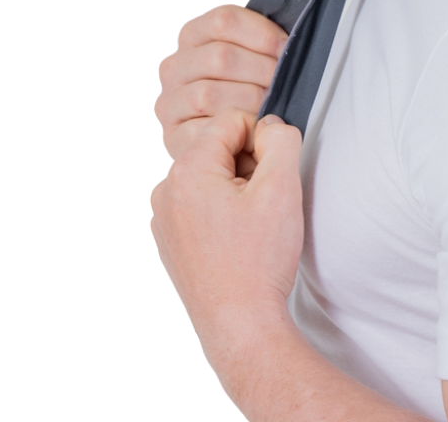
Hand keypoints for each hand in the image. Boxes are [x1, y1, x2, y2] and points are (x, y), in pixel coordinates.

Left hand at [150, 109, 304, 364]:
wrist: (241, 325)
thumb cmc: (260, 260)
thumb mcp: (282, 186)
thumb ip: (281, 139)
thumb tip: (270, 125)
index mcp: (187, 171)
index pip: (232, 122)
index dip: (262, 140)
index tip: (273, 175)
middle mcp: (165, 190)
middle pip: (219, 149)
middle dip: (249, 166)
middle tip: (265, 204)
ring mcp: (164, 219)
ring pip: (212, 177)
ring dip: (238, 189)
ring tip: (253, 226)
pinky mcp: (170, 241)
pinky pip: (201, 205)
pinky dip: (224, 212)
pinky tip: (239, 240)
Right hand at [156, 5, 288, 173]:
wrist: (228, 138)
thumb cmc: (248, 85)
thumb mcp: (257, 46)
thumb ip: (264, 14)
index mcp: (193, 35)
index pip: (224, 19)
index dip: (262, 33)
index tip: (288, 48)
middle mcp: (174, 66)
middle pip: (220, 57)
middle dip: (262, 70)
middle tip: (287, 83)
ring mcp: (169, 102)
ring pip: (210, 93)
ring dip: (251, 100)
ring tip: (274, 106)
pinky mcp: (172, 137)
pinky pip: (202, 131)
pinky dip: (233, 130)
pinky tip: (254, 129)